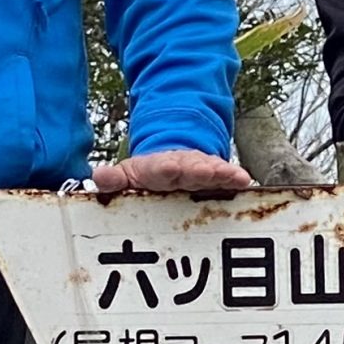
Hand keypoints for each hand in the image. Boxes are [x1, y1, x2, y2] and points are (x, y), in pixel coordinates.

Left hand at [90, 147, 252, 195]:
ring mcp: (201, 173)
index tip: (170, 167)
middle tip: (207, 170)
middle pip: (191, 168)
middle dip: (199, 169)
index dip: (165, 169)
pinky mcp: (216, 180)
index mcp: (157, 169)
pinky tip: (246, 181)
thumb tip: (98, 177)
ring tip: (232, 176)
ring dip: (221, 174)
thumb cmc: (145, 177)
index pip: (160, 168)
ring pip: (212, 172)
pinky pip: (226, 179)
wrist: (170, 162)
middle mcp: (182, 168)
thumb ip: (113, 181)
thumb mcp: (127, 178)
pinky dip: (235, 178)